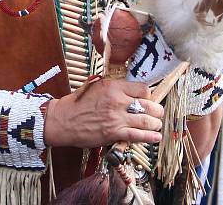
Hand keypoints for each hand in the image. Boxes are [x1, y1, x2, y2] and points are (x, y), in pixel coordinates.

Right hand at [43, 79, 162, 147]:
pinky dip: (149, 137)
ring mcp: (116, 118)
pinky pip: (137, 135)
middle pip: (148, 105)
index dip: (148, 95)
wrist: (64, 119)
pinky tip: (156, 137)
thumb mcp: (98, 86)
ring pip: (146, 120)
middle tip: (158, 113)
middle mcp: (118, 101)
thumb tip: (132, 91)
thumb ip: (116, 88)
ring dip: (155, 124)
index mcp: (114, 87)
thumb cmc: (79, 102)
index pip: (143, 89)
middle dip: (157, 110)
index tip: (148, 100)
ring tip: (157, 125)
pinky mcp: (113, 133)